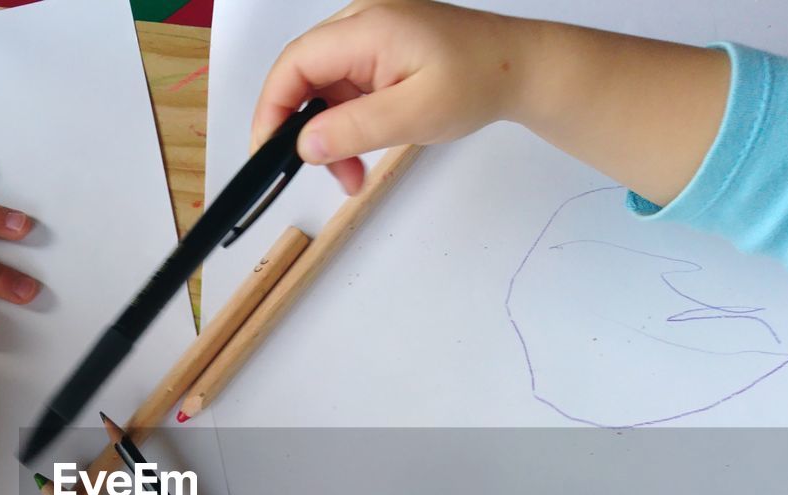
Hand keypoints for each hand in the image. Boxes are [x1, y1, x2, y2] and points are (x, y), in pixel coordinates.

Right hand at [252, 0, 727, 204]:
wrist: (520, 68)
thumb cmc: (480, 79)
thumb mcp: (415, 114)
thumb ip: (355, 129)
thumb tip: (304, 146)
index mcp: (366, 27)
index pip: (294, 64)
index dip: (272, 110)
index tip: (267, 152)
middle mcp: (360, 26)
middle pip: (301, 78)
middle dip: (301, 131)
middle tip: (311, 174)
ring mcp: (368, 41)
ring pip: (320, 92)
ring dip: (327, 139)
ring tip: (349, 177)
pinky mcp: (376, 58)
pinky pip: (343, 95)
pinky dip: (345, 130)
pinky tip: (359, 158)